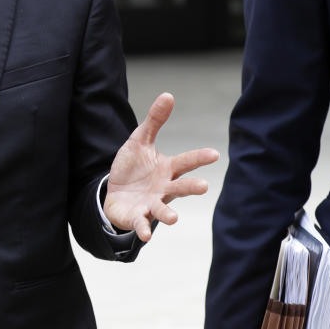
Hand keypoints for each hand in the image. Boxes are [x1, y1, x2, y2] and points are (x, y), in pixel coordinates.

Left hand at [103, 93, 219, 240]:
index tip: (214, 154)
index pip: (185, 162)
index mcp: (167, 169)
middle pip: (180, 187)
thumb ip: (154, 120)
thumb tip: (168, 95)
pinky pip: (142, 224)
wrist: (115, 192)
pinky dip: (144, 229)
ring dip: (168, 214)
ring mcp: (152, 204)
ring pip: (163, 210)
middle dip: (191, 187)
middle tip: (204, 186)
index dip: (198, 158)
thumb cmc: (133, 167)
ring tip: (174, 218)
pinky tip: (146, 235)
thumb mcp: (140, 140)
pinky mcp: (138, 217)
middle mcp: (164, 188)